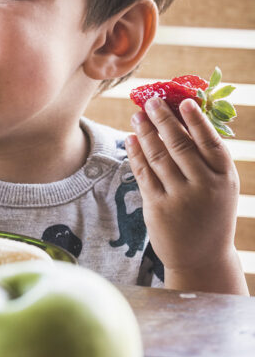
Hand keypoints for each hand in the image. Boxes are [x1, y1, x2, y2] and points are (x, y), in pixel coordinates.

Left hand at [125, 96, 243, 291]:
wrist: (202, 256)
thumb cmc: (210, 212)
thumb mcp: (219, 186)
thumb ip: (206, 158)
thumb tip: (183, 120)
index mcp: (225, 177)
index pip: (210, 142)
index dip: (196, 120)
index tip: (183, 101)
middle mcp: (204, 186)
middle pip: (180, 145)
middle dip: (163, 120)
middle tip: (151, 101)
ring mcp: (181, 197)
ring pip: (159, 156)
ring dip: (146, 132)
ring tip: (137, 115)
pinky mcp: (158, 206)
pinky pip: (144, 173)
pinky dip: (136, 153)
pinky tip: (131, 139)